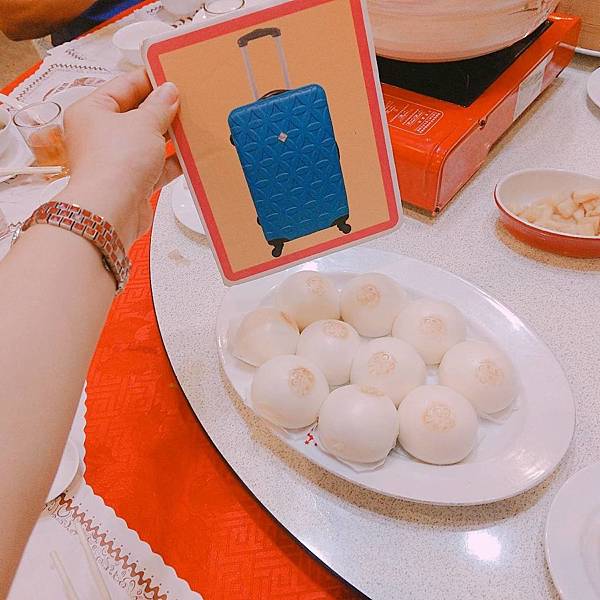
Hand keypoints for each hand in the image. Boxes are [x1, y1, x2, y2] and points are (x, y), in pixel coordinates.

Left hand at [59, 69, 180, 249]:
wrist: (111, 210)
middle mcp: (100, 136)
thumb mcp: (143, 124)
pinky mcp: (131, 183)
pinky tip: (189, 156)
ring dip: (169, 138)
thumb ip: (159, 107)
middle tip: (185, 102)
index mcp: (91, 111)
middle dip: (161, 111)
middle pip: (136, 115)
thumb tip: (168, 93)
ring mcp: (116, 161)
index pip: (123, 86)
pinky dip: (171, 163)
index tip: (171, 76)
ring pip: (147, 143)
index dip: (149, 80)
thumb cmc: (113, 165)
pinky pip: (155, 167)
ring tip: (190, 127)